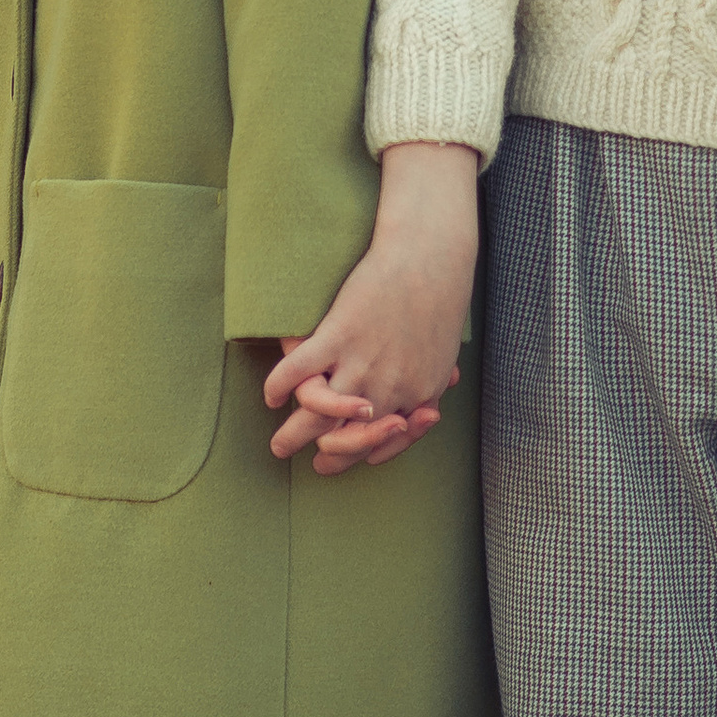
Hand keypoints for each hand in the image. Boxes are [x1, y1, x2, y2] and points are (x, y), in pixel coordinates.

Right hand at [265, 141, 479, 473]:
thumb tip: (427, 410)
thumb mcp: (444, 355)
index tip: (343, 454)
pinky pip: (297, 373)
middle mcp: (387, 391)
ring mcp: (359, 365)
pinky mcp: (337, 336)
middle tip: (306, 460)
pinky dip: (279, 387)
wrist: (429, 256)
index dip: (359, 455)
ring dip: (292, 437)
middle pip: (346, 442)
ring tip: (279, 445)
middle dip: (325, 460)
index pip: (381, 447)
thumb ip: (431, 387)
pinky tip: (272, 396)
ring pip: (317, 418)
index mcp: (416, 398)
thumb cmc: (441, 301)